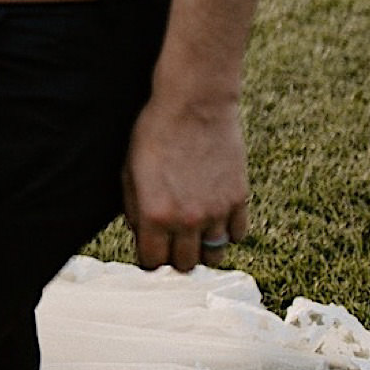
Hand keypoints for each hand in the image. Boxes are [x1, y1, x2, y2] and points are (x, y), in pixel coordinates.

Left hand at [121, 93, 250, 272]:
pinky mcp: (239, 200)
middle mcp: (188, 220)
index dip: (149, 258)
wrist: (193, 105)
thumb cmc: (154, 133)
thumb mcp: (129, 170)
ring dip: (203, 248)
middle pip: (185, 265)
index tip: (151, 249)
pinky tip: (215, 216)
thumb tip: (142, 236)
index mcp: (155, 215)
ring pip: (214, 255)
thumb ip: (134, 209)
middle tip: (172, 240)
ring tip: (195, 231)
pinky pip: (237, 235)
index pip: (153, 262)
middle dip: (175, 256)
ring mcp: (217, 212)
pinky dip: (227, 231)